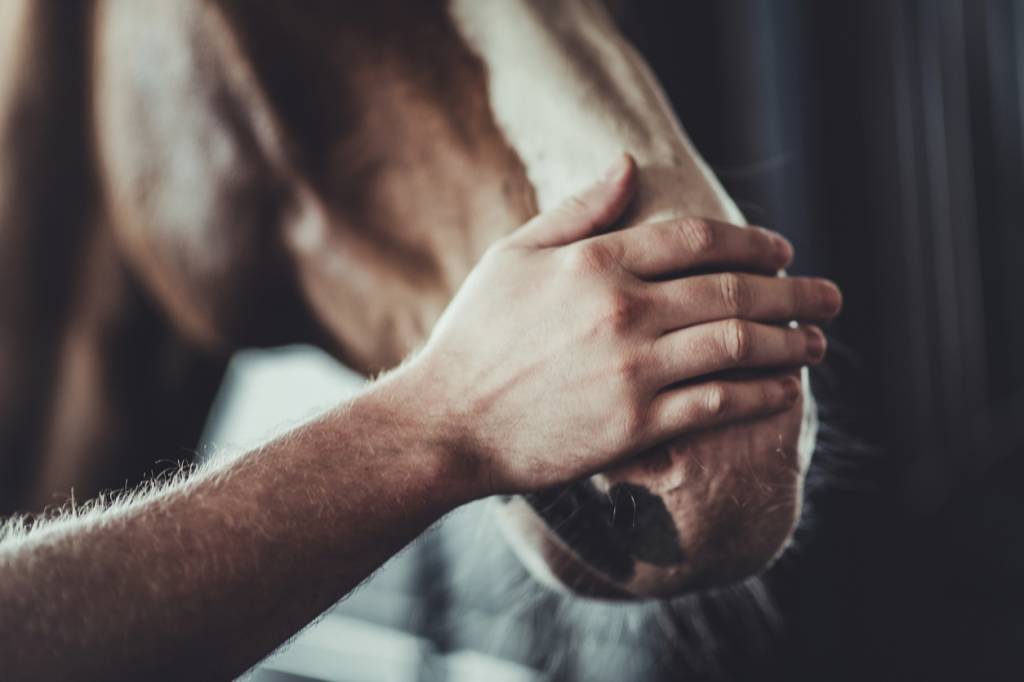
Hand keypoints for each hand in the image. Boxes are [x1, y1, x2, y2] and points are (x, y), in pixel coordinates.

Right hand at [402, 154, 840, 494]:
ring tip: (817, 341)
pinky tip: (784, 390)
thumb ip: (576, 211)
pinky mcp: (634, 427)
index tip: (782, 249)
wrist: (447, 422)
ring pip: (736, 346)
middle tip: (830, 295)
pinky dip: (759, 394)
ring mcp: (631, 370)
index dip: (750, 240)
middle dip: (793, 290)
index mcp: (594, 263)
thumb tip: (628, 166)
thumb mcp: (513, 256)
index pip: (695, 239)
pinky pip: (716, 404)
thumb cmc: (475, 337)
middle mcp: (621, 310)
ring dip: (789, 341)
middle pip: (732, 289)